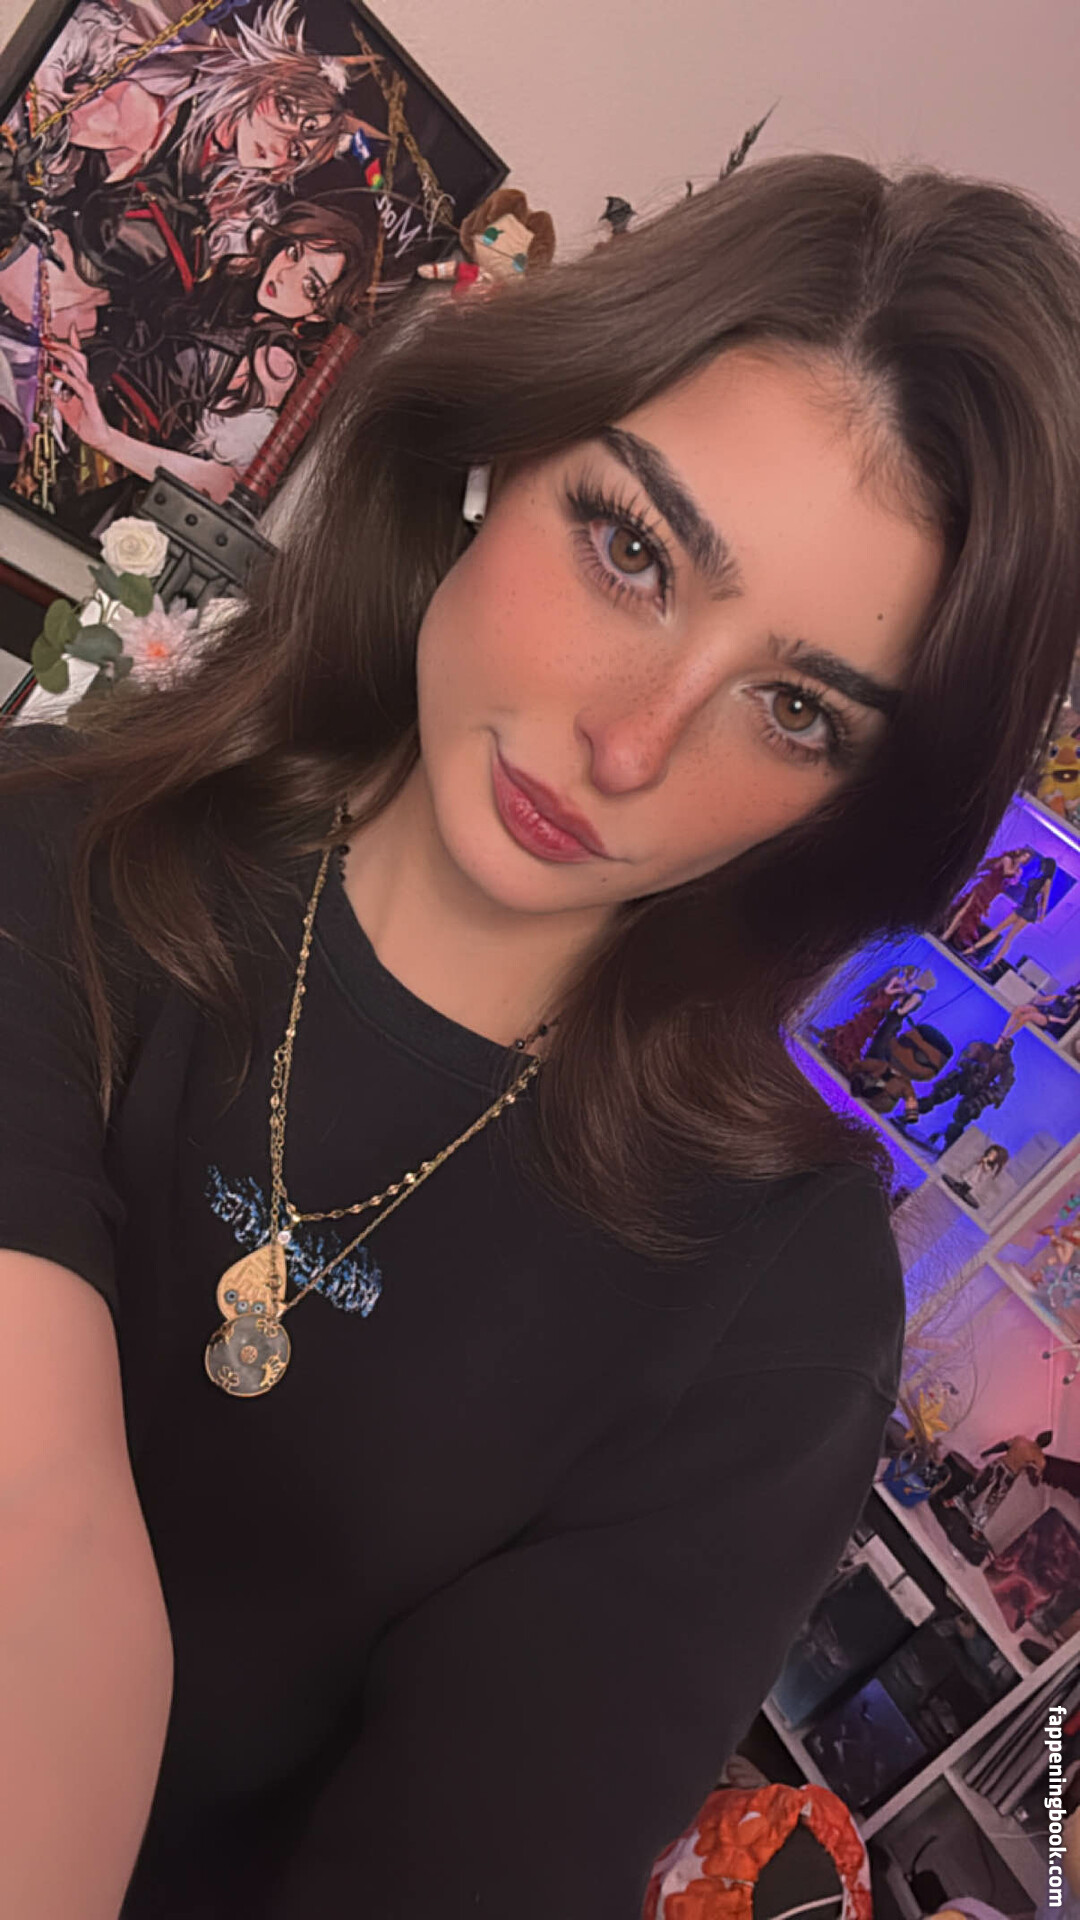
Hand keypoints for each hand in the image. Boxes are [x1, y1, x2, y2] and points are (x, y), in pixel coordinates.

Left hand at [45, 331, 110, 453]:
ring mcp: (87, 389)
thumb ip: (58, 398)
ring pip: (77, 364)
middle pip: (76, 356)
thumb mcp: (66, 409)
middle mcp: (85, 383)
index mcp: (81, 383)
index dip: (72, 342)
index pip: (77, 358)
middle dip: (62, 345)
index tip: (66, 330)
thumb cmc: (87, 424)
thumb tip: (49, 391)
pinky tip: (57, 371)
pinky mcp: (89, 398)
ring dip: (62, 354)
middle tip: (49, 339)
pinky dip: (65, 376)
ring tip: (51, 349)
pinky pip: (77, 383)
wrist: (99, 438)